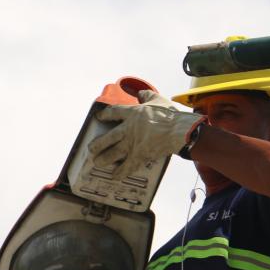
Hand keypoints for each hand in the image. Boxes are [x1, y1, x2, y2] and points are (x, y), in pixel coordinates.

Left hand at [88, 90, 203, 178]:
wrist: (178, 130)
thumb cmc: (170, 115)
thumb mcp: (157, 99)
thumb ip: (147, 96)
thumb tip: (142, 93)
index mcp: (132, 113)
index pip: (113, 112)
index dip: (104, 115)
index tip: (98, 117)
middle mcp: (128, 129)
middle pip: (108, 137)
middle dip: (98, 144)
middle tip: (91, 148)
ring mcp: (132, 144)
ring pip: (113, 153)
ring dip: (104, 159)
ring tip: (97, 162)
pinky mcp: (139, 155)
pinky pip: (127, 166)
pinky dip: (121, 172)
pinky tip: (115, 176)